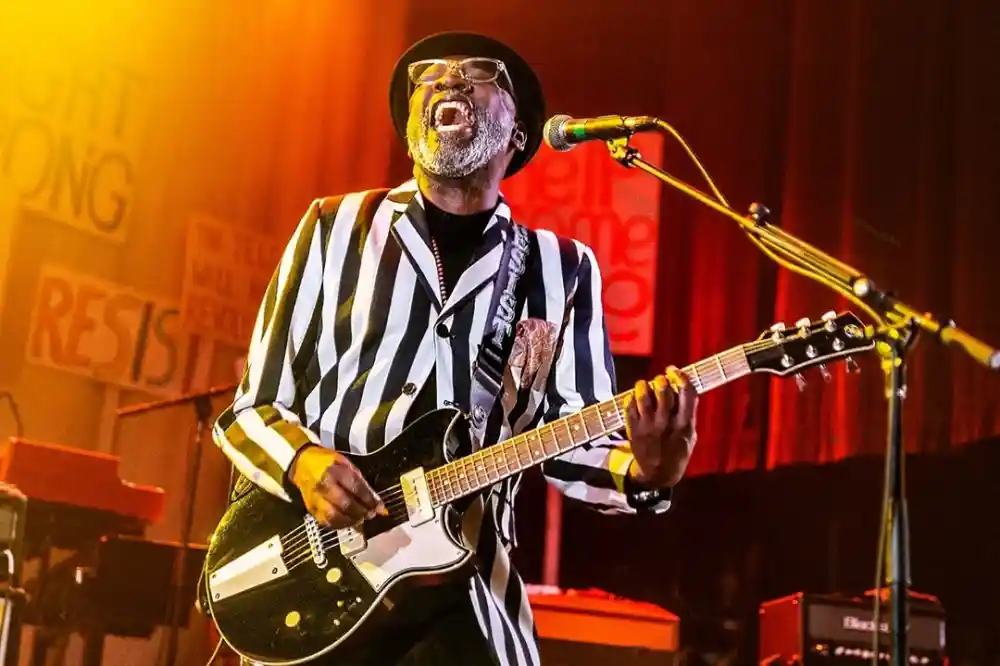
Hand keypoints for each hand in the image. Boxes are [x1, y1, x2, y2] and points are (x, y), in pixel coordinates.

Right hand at [289, 447, 385, 527]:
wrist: (302, 463)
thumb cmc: (327, 462)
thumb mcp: (346, 464)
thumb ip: (361, 482)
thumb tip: (375, 500)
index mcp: (334, 471)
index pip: (355, 488)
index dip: (369, 499)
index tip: (380, 507)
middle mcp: (324, 486)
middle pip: (346, 504)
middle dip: (362, 512)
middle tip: (371, 513)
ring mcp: (316, 499)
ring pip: (335, 516)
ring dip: (352, 521)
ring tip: (361, 518)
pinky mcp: (311, 509)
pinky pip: (327, 522)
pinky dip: (341, 524)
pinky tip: (349, 521)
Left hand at [624, 366, 697, 487]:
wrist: (657, 475)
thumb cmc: (676, 453)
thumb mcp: (690, 436)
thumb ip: (688, 415)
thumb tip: (683, 390)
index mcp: (685, 425)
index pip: (687, 393)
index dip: (680, 377)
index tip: (674, 371)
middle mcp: (666, 424)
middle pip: (663, 390)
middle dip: (661, 379)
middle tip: (659, 379)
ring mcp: (648, 427)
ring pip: (644, 396)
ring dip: (643, 386)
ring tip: (644, 386)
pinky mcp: (634, 430)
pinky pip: (630, 406)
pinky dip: (632, 398)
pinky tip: (635, 398)